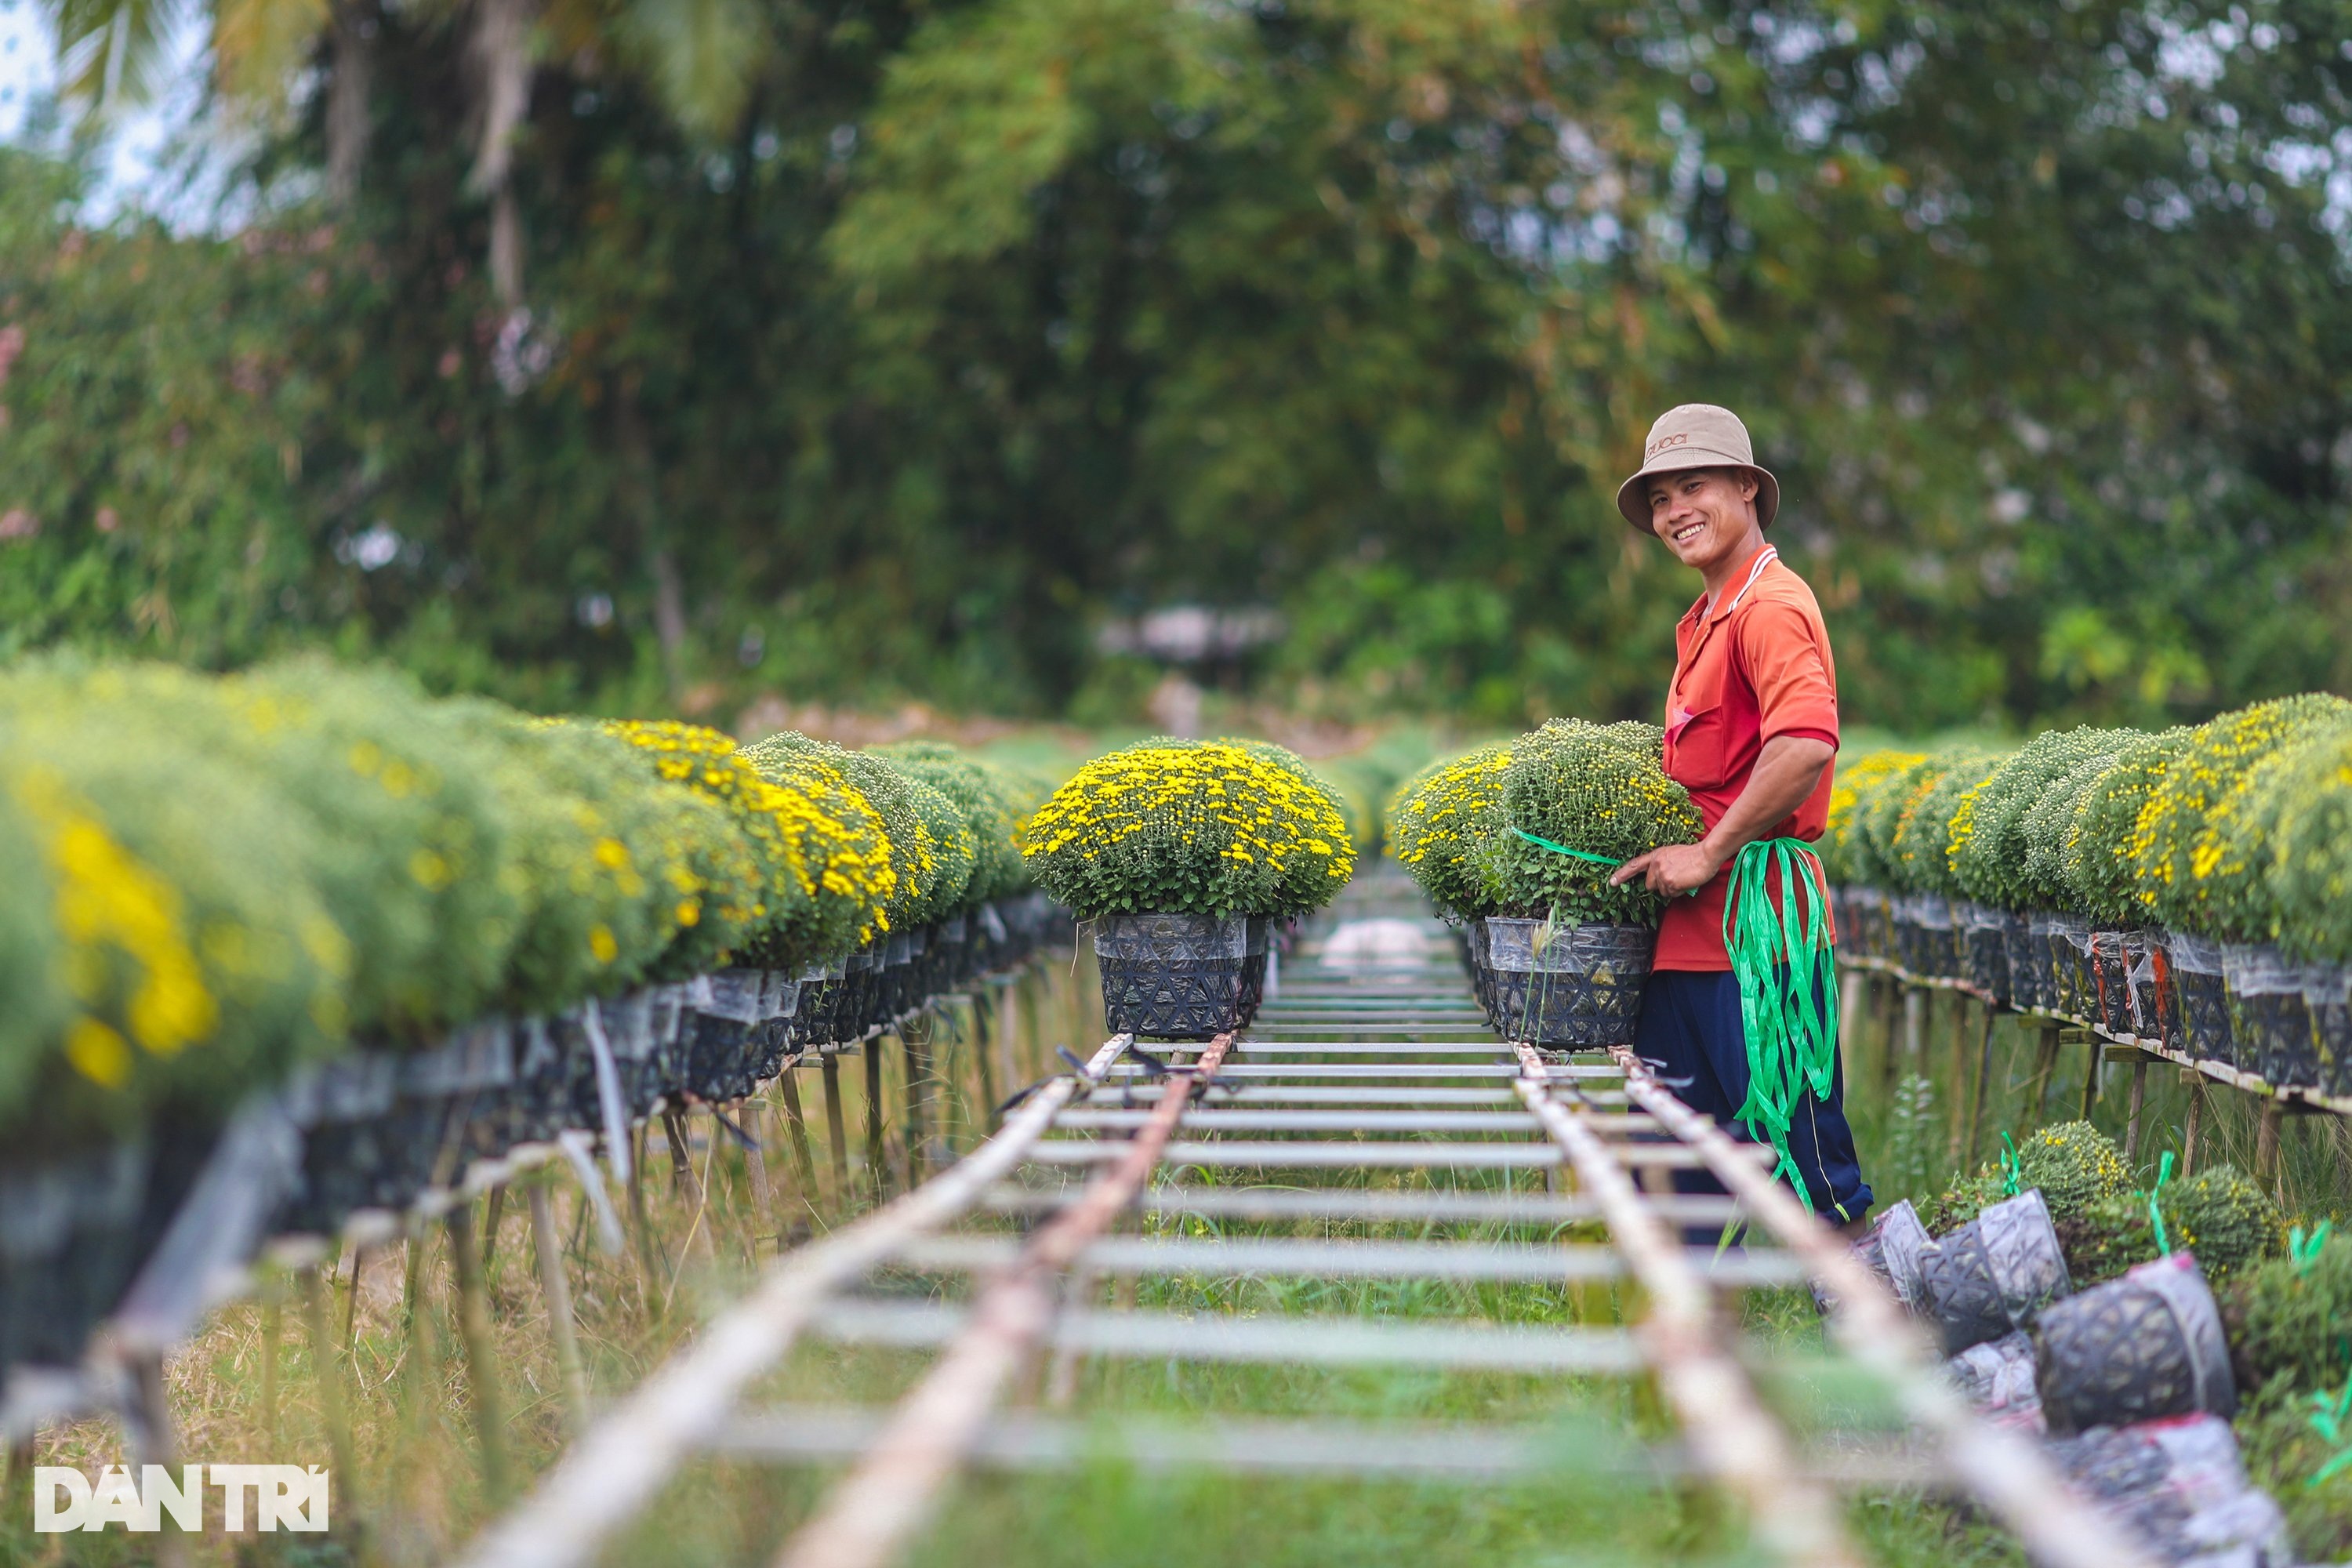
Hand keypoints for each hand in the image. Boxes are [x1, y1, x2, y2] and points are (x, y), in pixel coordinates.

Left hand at [1608, 841, 1723, 897]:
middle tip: (1674, 878)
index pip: (1634, 865)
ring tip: (1682, 878)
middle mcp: (1655, 865)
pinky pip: (1671, 895)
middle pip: (1649, 885)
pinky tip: (1685, 882)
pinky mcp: (1670, 883)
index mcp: (1655, 855)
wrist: (1706, 854)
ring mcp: (1661, 874)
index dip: (1622, 874)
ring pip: (1662, 891)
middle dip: (1659, 885)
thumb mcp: (1671, 853)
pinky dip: (1678, 892)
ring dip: (1671, 889)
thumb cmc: (1692, 854)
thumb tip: (1657, 877)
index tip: (1612, 881)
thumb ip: (1661, 863)